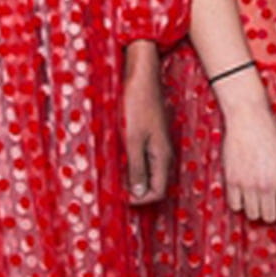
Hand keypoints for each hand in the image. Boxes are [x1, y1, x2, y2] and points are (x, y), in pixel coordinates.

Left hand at [120, 41, 172, 203]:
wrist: (141, 76)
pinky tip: (116, 157)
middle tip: (114, 189)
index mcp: (162, 156)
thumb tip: (139, 194)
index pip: (157, 192)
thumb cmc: (137, 105)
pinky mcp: (148, 134)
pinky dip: (130, 162)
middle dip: (135, 190)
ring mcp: (156, 143)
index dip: (140, 200)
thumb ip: (136, 168)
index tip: (120, 199)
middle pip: (153, 183)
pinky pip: (141, 157)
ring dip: (131, 176)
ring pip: (146, 170)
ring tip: (113, 174)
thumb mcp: (132, 140)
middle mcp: (162, 152)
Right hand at [213, 68, 275, 223]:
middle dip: (270, 213)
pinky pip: (235, 205)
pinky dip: (239, 203)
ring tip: (255, 198)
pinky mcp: (232, 181)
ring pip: (252, 214)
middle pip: (269, 217)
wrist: (249, 118)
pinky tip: (242, 193)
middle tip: (268, 206)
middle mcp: (268, 186)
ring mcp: (249, 185)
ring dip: (254, 209)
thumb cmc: (272, 135)